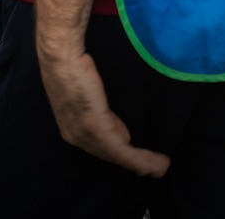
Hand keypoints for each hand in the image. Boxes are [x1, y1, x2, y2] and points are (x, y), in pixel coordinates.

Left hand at [38, 47, 168, 176]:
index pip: (101, 147)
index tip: (140, 158)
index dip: (122, 154)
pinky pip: (120, 149)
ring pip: (117, 155)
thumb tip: (112, 119)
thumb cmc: (71, 65)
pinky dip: (140, 159)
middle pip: (110, 155)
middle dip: (135, 164)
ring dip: (143, 164)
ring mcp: (83, 133)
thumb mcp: (86, 92)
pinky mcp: (94, 126)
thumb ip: (98, 108)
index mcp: (72, 128)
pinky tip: (156, 163)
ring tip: (161, 168)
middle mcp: (75, 136)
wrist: (62, 56)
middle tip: (157, 169)